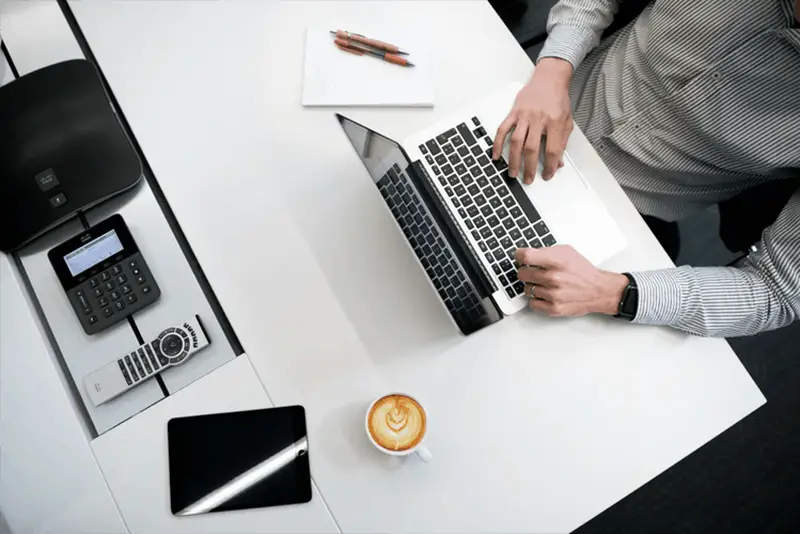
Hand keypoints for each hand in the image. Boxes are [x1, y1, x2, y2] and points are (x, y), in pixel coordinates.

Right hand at [493, 58, 573, 183]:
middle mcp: (538, 119)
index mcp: (554, 122)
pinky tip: (496, 155)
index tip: (548, 175)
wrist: (549, 78)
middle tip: (528, 179)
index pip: (552, 149)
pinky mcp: (514, 112)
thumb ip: (562, 141)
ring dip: (514, 160)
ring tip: (513, 172)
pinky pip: (503, 130)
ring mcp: (524, 116)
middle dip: (530, 167)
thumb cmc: (558, 99)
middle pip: (532, 148)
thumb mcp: (567, 120)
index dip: (550, 165)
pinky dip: (497, 143)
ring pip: (516, 142)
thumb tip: (559, 162)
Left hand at [515, 245, 627, 316]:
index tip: (519, 256)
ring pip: (526, 289)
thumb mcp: (566, 252)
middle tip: (534, 272)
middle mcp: (553, 277)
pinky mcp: (553, 308)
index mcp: (556, 260)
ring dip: (534, 286)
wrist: (599, 290)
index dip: (519, 255)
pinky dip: (537, 299)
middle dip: (526, 271)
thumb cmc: (582, 271)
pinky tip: (547, 294)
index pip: (525, 256)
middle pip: (521, 273)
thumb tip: (525, 254)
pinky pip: (532, 303)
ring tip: (546, 284)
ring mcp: (553, 294)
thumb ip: (545, 252)